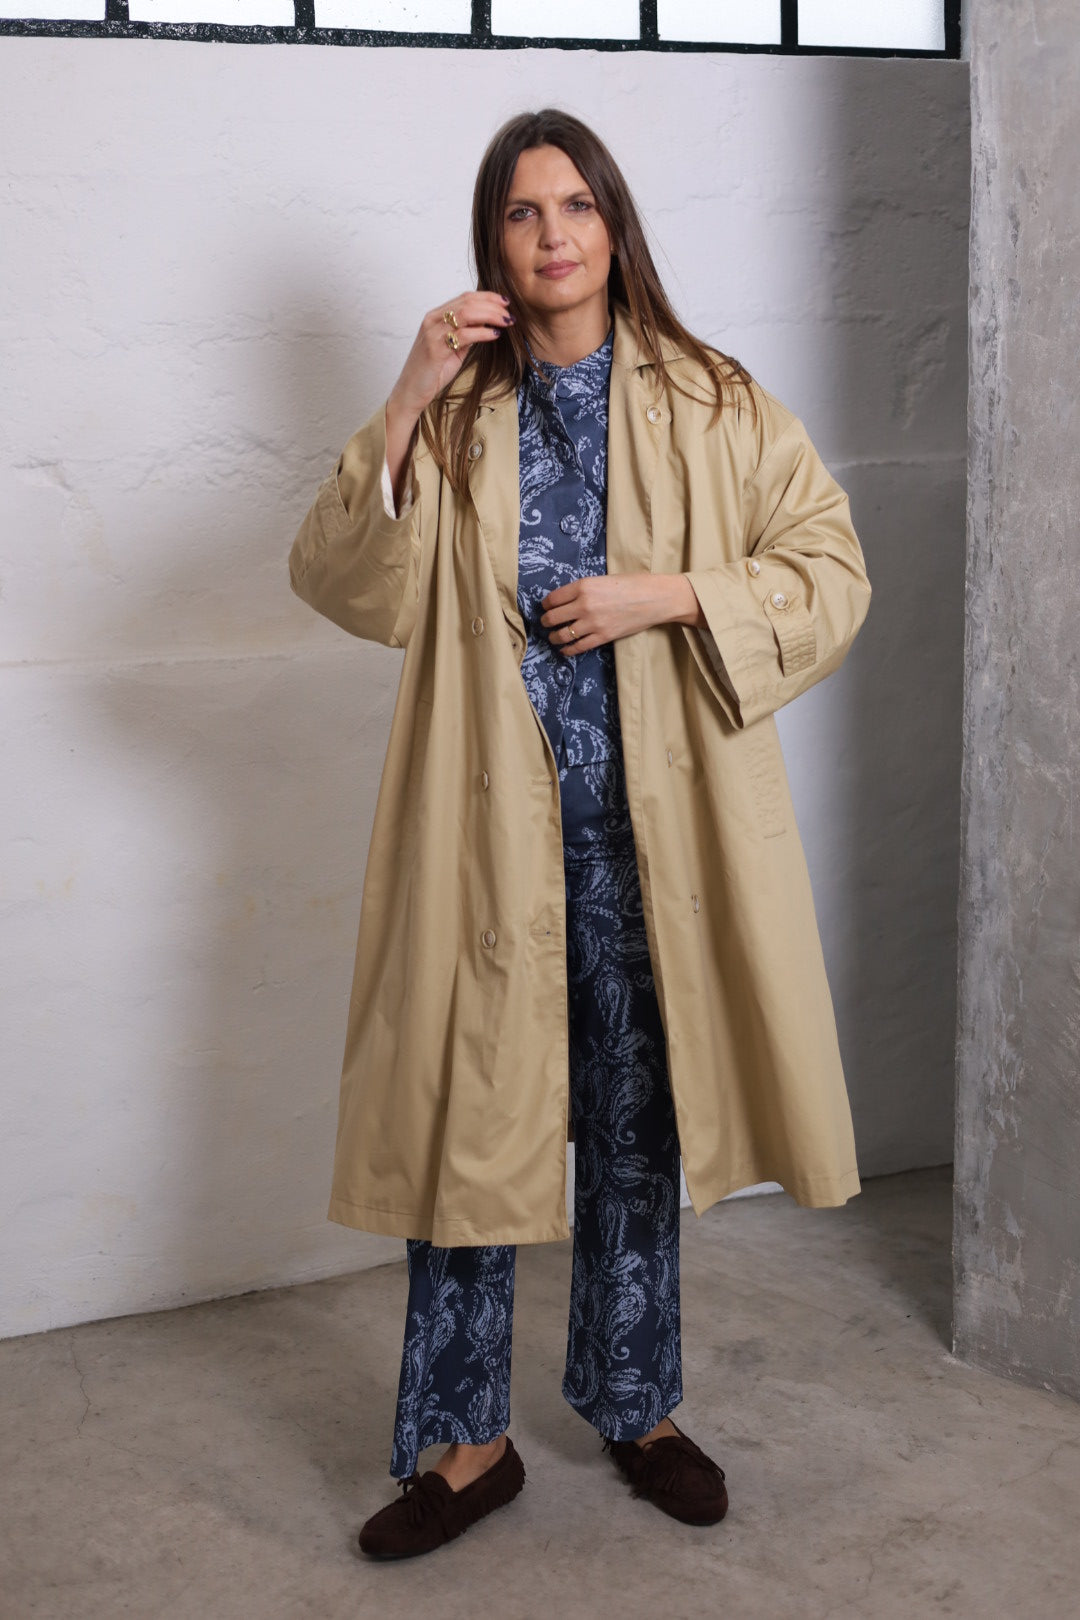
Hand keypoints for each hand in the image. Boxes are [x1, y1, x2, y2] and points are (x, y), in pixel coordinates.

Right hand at [387, 290, 514, 423]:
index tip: (506, 302)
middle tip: (509, 314)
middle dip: (493, 305)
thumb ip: (467, 334)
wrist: (411, 391)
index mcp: (436, 316)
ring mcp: (433, 333)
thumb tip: (487, 323)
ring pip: (466, 313)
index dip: (488, 297)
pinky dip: (482, 332)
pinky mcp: (435, 349)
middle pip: (468, 302)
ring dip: (490, 315)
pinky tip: (494, 335)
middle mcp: (432, 320)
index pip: (465, 297)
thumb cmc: (432, 371)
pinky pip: (463, 334)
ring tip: (506, 322)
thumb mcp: (453, 348)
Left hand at [540, 573, 704, 652]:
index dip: (545, 604)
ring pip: (562, 635)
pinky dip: (568, 650)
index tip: (545, 607)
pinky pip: (578, 647)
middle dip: (545, 621)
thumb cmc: (633, 584)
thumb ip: (585, 588)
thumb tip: (568, 598)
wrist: (655, 598)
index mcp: (583, 586)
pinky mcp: (602, 637)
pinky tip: (565, 649)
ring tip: (553, 637)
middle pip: (552, 617)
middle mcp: (584, 604)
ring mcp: (592, 623)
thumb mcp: (604, 579)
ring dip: (554, 637)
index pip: (553, 599)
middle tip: (545, 623)